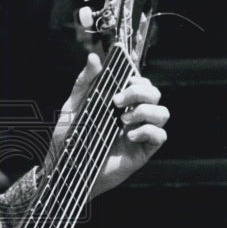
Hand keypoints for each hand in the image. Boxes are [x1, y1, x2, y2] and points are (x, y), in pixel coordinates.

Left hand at [54, 54, 169, 196]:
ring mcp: (139, 134)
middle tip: (116, 101)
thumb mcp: (72, 107)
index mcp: (119, 105)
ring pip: (163, 113)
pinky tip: (129, 135)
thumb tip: (94, 57)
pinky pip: (160, 136)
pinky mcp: (141, 152)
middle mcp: (132, 117)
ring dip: (146, 111)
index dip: (138, 78)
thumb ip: (84, 82)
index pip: (141, 84)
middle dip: (140, 92)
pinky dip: (148, 131)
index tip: (123, 81)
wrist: (64, 170)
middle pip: (154, 94)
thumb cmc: (67, 140)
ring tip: (123, 120)